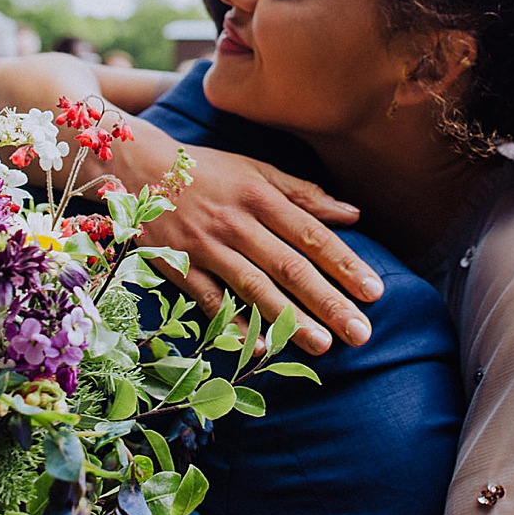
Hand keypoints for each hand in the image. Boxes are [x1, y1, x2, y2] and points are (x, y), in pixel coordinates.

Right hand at [109, 119, 379, 354]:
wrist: (138, 167)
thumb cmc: (207, 171)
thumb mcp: (257, 170)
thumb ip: (304, 194)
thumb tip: (354, 214)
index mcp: (259, 195)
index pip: (312, 235)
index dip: (345, 264)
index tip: (375, 291)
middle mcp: (236, 221)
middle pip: (289, 266)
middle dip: (327, 301)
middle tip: (361, 332)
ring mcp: (205, 246)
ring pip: (253, 287)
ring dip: (289, 319)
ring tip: (322, 345)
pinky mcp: (178, 266)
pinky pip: (210, 300)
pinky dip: (233, 323)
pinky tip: (260, 346)